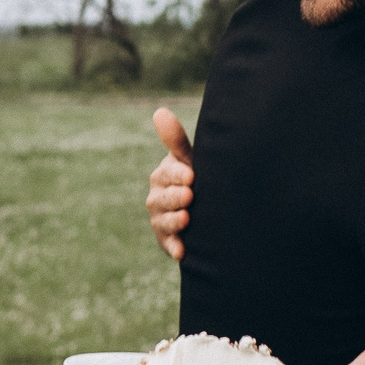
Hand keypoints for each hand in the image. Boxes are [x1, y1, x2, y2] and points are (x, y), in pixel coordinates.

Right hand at [145, 107, 193, 260]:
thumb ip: (175, 140)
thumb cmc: (196, 176)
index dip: (177, 175)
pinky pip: (168, 244)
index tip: (191, 175)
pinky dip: (174, 247)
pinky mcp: (167, 239)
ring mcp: (161, 219)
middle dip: (176, 197)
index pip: (167, 174)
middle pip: (163, 199)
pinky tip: (182, 252)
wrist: (206, 209)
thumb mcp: (188, 159)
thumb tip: (159, 111)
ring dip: (175, 221)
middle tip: (190, 195)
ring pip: (164, 221)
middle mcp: (158, 197)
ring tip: (188, 218)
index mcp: (163, 176)